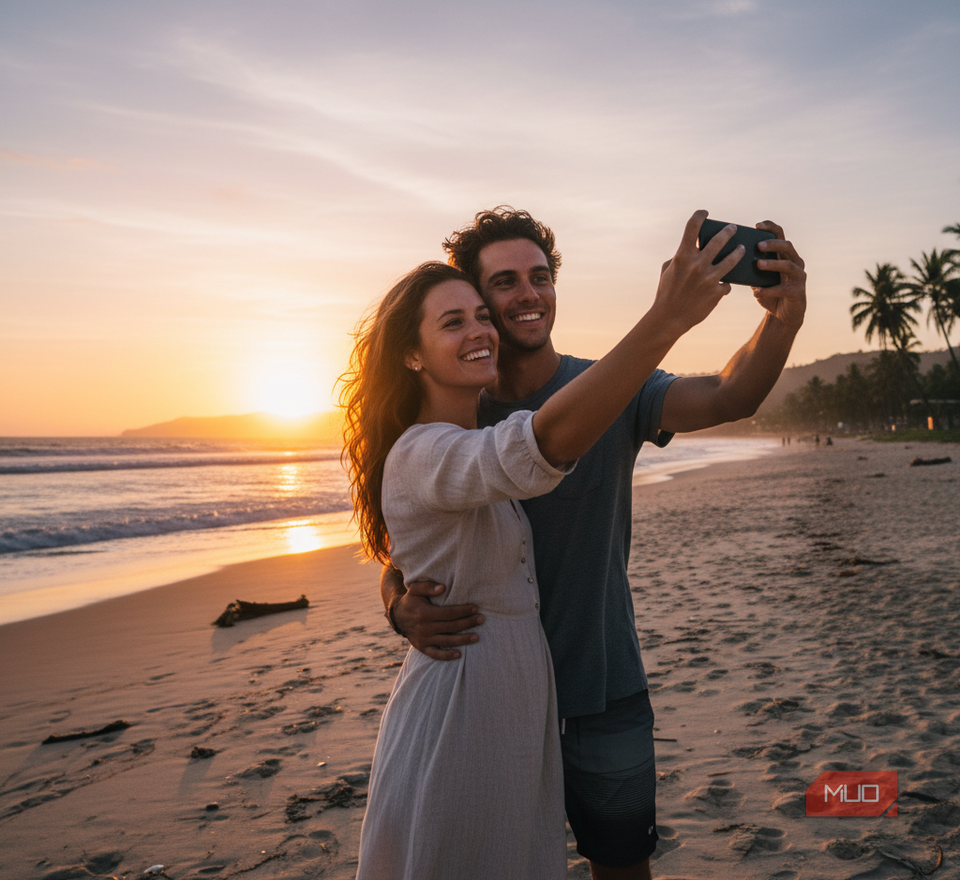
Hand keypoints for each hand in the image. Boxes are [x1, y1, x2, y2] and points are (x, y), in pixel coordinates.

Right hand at [392, 579, 484, 660]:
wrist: (397, 617)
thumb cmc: (411, 600)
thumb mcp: (415, 589)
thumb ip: (428, 587)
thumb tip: (443, 588)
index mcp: (424, 613)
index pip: (448, 613)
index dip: (463, 611)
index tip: (475, 608)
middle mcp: (424, 628)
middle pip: (451, 627)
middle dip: (468, 623)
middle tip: (481, 619)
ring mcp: (423, 639)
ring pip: (446, 641)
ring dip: (463, 640)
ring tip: (477, 637)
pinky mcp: (422, 647)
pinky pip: (435, 654)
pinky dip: (447, 656)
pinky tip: (459, 654)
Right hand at [654, 210, 742, 335]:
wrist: (669, 319)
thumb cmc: (666, 293)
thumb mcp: (668, 270)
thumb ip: (681, 256)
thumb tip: (695, 248)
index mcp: (682, 256)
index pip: (693, 226)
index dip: (700, 215)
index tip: (705, 213)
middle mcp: (697, 265)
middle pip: (719, 240)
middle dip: (728, 231)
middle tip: (732, 229)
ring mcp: (709, 278)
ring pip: (732, 259)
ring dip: (738, 252)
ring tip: (741, 249)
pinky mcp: (717, 292)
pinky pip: (726, 284)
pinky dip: (723, 284)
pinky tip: (722, 286)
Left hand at [754, 222, 805, 330]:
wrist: (782, 315)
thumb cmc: (769, 293)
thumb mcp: (757, 279)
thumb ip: (750, 268)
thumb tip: (729, 258)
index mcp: (784, 255)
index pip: (780, 235)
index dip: (770, 228)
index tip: (757, 225)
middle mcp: (795, 262)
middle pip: (787, 246)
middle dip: (773, 244)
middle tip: (758, 245)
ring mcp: (798, 276)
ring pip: (788, 265)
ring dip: (772, 264)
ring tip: (758, 265)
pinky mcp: (798, 291)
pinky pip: (783, 289)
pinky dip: (769, 290)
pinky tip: (756, 292)